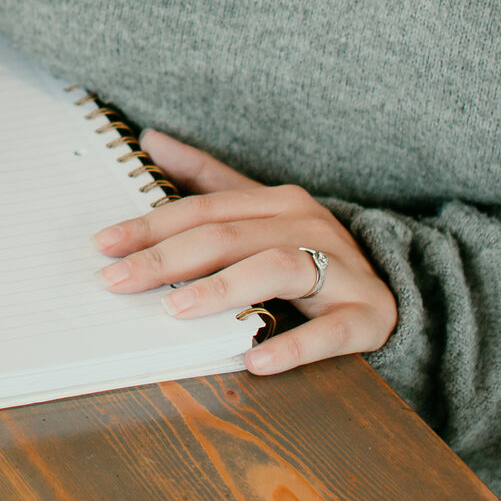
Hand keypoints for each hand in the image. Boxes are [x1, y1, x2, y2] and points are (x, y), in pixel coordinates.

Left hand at [91, 130, 396, 376]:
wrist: (395, 289)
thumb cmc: (311, 252)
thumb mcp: (261, 211)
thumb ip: (207, 178)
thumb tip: (150, 139)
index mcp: (277, 202)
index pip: (202, 210)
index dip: (150, 227)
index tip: (104, 245)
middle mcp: (308, 227)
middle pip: (229, 237)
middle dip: (167, 259)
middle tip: (119, 281)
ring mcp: (342, 270)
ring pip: (277, 269)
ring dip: (223, 289)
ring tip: (176, 312)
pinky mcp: (366, 315)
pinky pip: (330, 331)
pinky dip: (293, 346)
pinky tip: (256, 361)